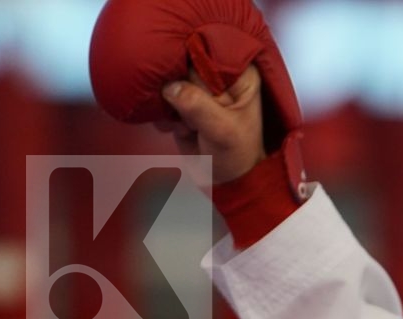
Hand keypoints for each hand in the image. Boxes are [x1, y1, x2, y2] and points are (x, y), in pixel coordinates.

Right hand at [155, 65, 265, 184]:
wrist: (227, 180)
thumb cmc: (235, 155)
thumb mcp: (221, 131)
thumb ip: (197, 106)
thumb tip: (170, 87)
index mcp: (240, 75)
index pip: (207, 54)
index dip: (192, 68)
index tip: (185, 87)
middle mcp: (220, 76)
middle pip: (184, 65)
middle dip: (180, 90)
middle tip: (189, 116)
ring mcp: (199, 89)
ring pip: (170, 80)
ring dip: (170, 104)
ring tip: (187, 127)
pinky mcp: (183, 102)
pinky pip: (162, 97)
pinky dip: (164, 114)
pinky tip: (178, 130)